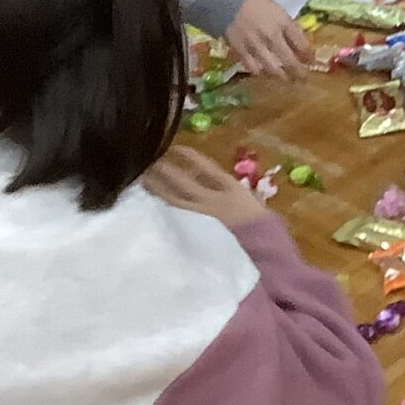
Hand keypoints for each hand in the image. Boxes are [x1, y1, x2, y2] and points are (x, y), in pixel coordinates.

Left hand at [143, 145, 271, 230]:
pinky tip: (149, 203)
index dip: (189, 156)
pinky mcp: (191, 235)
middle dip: (165, 169)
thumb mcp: (251, 203)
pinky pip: (172, 218)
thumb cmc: (260, 230)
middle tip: (148, 158)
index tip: (175, 147)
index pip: (206, 167)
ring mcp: (199, 219)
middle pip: (182, 181)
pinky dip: (161, 208)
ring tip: (142, 178)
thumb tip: (205, 179)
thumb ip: (230, 191)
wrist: (262, 256)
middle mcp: (211, 200)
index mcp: (231, 189)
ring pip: (172, 199)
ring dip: (156, 187)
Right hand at [224, 0, 318, 78]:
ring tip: (284, 79)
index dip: (308, 54)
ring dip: (280, 75)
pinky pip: (252, 67)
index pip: (301, 42)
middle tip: (302, 78)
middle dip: (298, 72)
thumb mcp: (272, 4)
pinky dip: (258, 71)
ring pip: (273, 68)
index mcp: (283, 21)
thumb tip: (289, 36)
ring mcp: (257, 46)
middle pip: (290, 60)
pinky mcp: (240, 51)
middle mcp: (273, 36)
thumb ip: (280, 21)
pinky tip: (260, 71)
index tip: (312, 60)